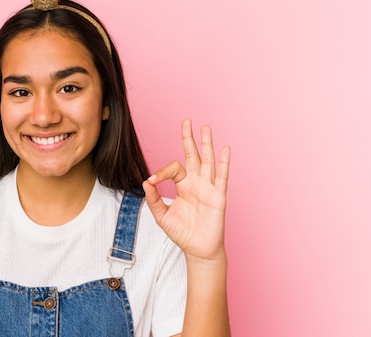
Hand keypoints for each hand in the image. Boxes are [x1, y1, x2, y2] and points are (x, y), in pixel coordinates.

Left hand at [142, 120, 230, 260]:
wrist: (198, 250)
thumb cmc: (182, 232)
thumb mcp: (162, 216)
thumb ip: (154, 199)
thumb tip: (146, 182)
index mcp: (183, 185)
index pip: (173, 169)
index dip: (162, 172)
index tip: (153, 181)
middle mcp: (196, 183)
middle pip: (192, 155)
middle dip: (189, 138)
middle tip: (186, 121)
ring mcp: (208, 188)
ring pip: (208, 161)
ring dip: (207, 144)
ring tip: (206, 128)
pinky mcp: (218, 196)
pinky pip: (222, 176)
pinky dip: (224, 163)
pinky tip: (224, 149)